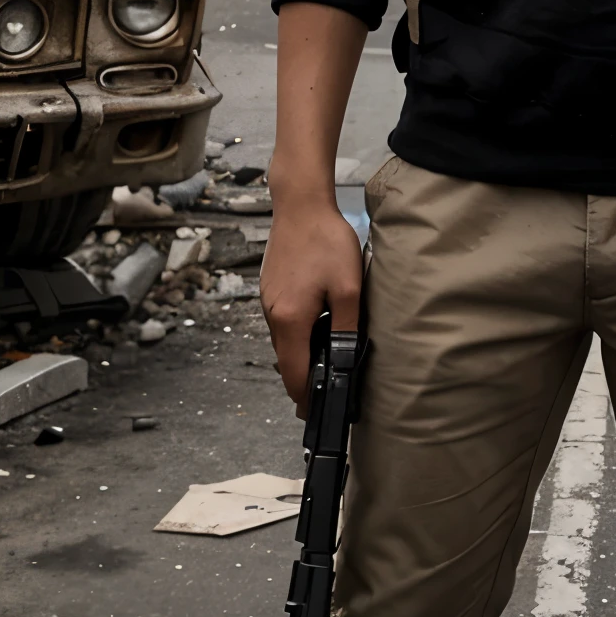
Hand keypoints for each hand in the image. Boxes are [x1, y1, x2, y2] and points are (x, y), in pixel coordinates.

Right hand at [260, 196, 362, 413]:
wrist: (301, 204)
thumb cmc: (326, 242)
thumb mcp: (347, 287)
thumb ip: (346, 328)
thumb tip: (346, 360)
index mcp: (290, 319)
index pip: (294, 374)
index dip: (306, 397)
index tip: (320, 412)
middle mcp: (272, 315)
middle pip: (286, 362)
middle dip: (305, 379)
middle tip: (331, 390)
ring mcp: (268, 301)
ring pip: (284, 342)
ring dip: (302, 355)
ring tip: (329, 359)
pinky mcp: (270, 289)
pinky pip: (283, 323)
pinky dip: (297, 334)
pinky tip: (319, 325)